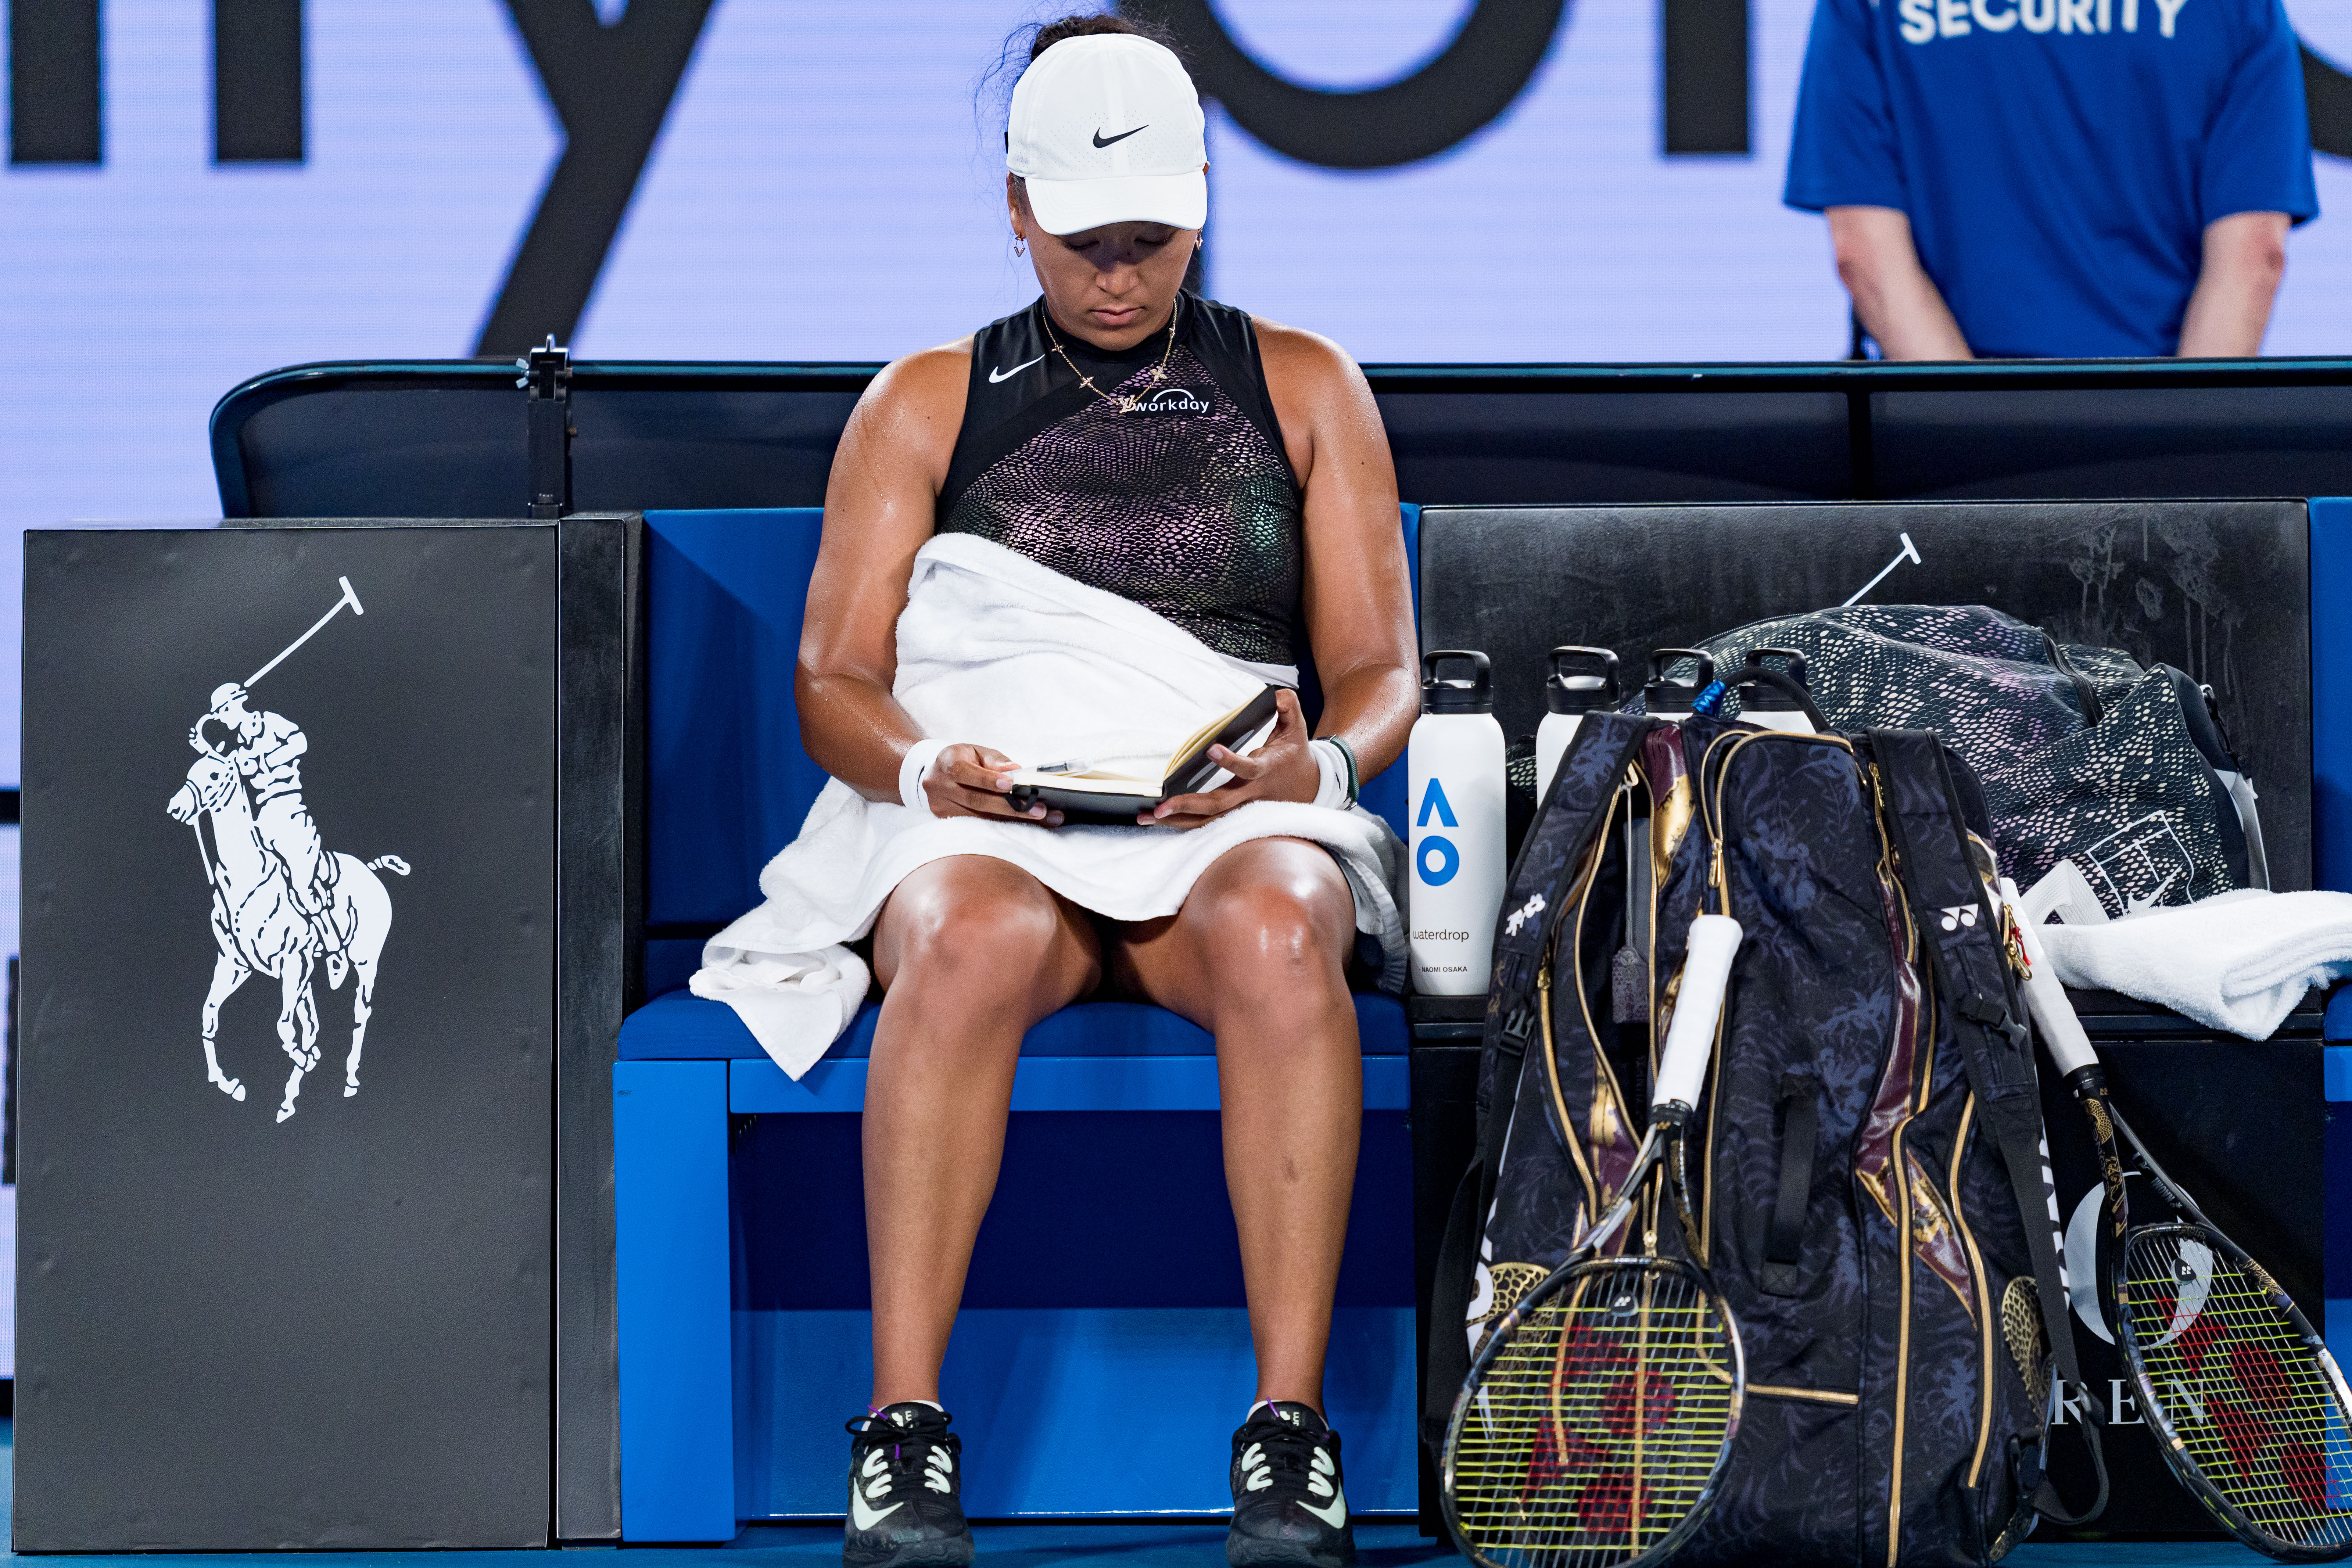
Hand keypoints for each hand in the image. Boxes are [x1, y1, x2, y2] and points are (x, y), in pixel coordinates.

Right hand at [922, 743, 1063, 825]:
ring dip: (1013, 820)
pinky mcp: (948, 822)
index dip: (988, 780)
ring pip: (980, 819)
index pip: (965, 773)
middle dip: (1010, 806)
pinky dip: (1004, 828)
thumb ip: (996, 761)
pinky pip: (979, 827)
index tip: (1012, 785)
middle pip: (976, 801)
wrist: (937, 773)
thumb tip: (1015, 771)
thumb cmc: (964, 760)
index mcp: (946, 763)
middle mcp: (939, 787)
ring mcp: (941, 808)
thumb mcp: (978, 752)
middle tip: (1040, 810)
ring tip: (1042, 820)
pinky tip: (1026, 827)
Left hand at [1145, 688, 1318, 828]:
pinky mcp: (1232, 814)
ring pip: (1207, 820)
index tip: (1211, 748)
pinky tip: (1156, 819)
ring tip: (1146, 817)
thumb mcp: (1296, 726)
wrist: (1307, 787)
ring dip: (1176, 820)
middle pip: (1218, 805)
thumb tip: (1273, 694)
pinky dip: (1181, 822)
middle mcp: (1249, 794)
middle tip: (1160, 806)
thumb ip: (1287, 705)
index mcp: (1265, 771)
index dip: (1230, 761)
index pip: (1247, 768)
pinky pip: (1205, 822)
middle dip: (1188, 806)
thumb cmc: (1294, 754)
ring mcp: (1240, 808)